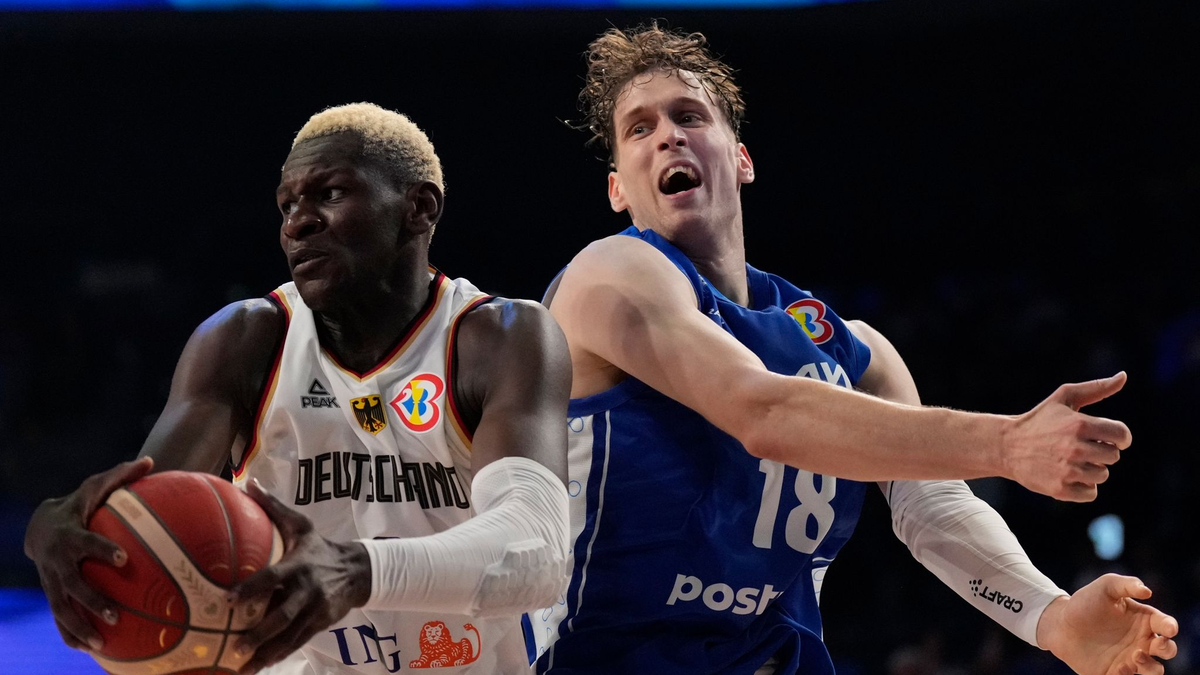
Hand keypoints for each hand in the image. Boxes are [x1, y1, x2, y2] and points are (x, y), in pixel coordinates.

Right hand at [23, 456, 154, 650]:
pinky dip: (72, 635)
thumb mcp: (96, 486)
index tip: (124, 559)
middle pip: (72, 585)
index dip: (102, 551)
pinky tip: (92, 650)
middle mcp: (58, 562)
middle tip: (116, 614)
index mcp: (70, 535)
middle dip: (92, 600)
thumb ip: (121, 475)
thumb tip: (151, 460)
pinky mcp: (53, 595)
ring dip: (80, 627)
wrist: (41, 526)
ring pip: (62, 609)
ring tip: (102, 643)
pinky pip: (60, 619)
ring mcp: (52, 582)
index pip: (86, 543)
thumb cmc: (80, 504)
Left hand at [231, 479, 371, 673]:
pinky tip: (261, 667)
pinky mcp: (321, 624)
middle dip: (259, 632)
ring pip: (290, 635)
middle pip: (283, 614)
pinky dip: (280, 655)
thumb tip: (246, 483)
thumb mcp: (301, 525)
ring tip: (243, 668)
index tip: (228, 599)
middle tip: (235, 645)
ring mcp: (316, 609)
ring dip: (267, 652)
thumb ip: (273, 507)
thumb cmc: (320, 546)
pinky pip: (298, 643)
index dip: (252, 588)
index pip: (273, 577)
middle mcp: (308, 589)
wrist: (359, 570)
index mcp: (299, 565)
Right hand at [1002, 372, 1132, 500]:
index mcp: (1079, 424)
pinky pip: (1090, 492)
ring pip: (1102, 475)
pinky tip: (1067, 475)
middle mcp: (1075, 448)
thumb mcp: (1064, 398)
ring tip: (1071, 461)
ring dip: (1091, 469)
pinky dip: (1082, 487)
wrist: (1006, 446)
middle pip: (1113, 457)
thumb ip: (1096, 388)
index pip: (1122, 435)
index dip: (1119, 437)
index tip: (1108, 438)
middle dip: (1100, 452)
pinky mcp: (1060, 489)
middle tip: (1080, 448)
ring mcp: (1067, 470)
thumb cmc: (1040, 421)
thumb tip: (1124, 376)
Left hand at [1037, 574, 1177, 674]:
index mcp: (1143, 619)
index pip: (1166, 625)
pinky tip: (1118, 667)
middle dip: (1167, 649)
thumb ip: (1125, 584)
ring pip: (1154, 670)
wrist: (1060, 624)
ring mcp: (1130, 658)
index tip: (1167, 629)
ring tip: (1134, 656)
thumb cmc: (1085, 603)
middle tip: (1153, 645)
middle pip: (1167, 650)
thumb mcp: (1104, 587)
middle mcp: (1141, 641)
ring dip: (1151, 667)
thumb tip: (1147, 591)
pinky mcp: (1115, 673)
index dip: (1171, 627)